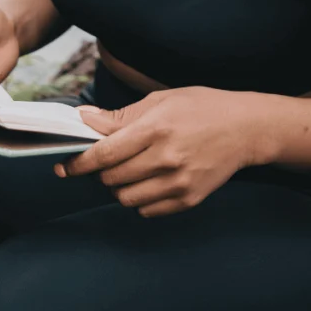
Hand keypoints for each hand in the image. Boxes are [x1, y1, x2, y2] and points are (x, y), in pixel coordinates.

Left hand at [56, 87, 259, 217]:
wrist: (245, 129)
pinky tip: (147, 181)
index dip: (80, 162)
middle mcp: (167, 158)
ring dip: (118, 187)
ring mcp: (179, 182)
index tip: (65, 166)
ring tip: (126, 171)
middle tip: (104, 161)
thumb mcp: (161, 100)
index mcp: (157, 128)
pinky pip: (147, 210)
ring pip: (126, 199)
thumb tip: (85, 119)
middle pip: (112, 178)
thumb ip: (121, 116)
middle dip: (99, 172)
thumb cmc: (201, 107)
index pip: (106, 153)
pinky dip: (138, 200)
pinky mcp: (188, 199)